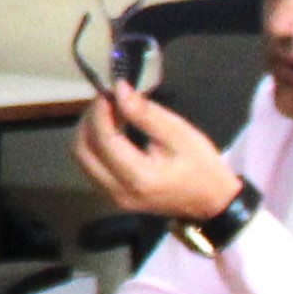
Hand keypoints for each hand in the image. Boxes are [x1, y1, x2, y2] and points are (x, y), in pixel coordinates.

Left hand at [70, 87, 241, 227]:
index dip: (99, 112)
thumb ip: (146, 114)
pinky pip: (90, 167)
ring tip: (109, 113)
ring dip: (88, 132)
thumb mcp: (180, 134)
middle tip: (105, 101)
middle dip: (88, 121)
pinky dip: (94, 145)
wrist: (210, 202)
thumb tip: (119, 91)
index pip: (104, 140)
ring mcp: (112, 197)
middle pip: (82, 151)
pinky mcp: (111, 196)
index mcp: (139, 178)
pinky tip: (110, 130)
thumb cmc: (201, 166)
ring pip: (82, 160)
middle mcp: (118, 191)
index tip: (107, 91)